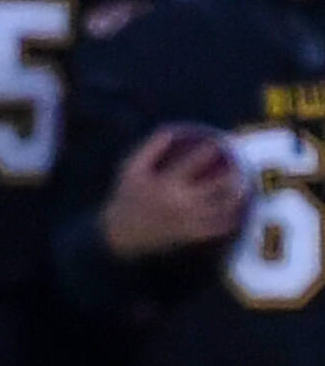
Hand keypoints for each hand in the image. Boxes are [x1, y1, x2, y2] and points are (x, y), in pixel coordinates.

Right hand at [101, 125, 249, 260]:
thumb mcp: (130, 169)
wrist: (119, 236)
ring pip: (221, 209)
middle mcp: (179, 203)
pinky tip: (239, 214)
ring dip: (237, 198)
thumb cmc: (127, 197)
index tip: (218, 143)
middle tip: (242, 168)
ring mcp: (186, 221)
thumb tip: (173, 128)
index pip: (193, 163)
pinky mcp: (189, 236)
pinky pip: (216, 229)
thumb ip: (151, 147)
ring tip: (246, 188)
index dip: (209, 151)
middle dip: (232, 176)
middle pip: (216, 187)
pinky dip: (230, 220)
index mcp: (165, 184)